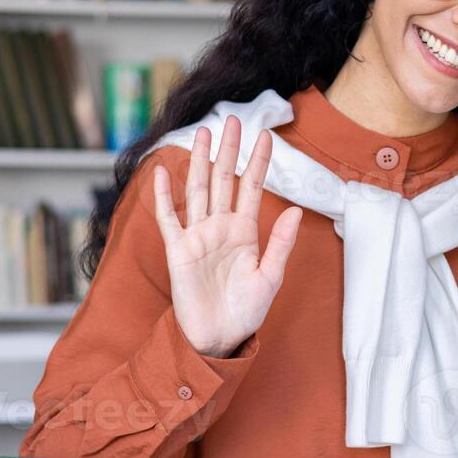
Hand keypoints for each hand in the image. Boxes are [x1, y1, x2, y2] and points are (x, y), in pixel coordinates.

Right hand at [152, 114, 302, 357]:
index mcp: (245, 232)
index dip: (259, 163)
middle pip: (224, 179)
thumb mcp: (270, 277)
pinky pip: (169, 218)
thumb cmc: (246, 311)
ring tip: (202, 134)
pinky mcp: (178, 250)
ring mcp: (198, 236)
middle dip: (228, 150)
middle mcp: (221, 227)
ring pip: (198, 190)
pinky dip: (164, 196)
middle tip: (232, 119)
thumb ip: (280, 243)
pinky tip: (162, 173)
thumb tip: (295, 211)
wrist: (219, 338)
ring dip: (199, 162)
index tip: (268, 136)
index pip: (253, 188)